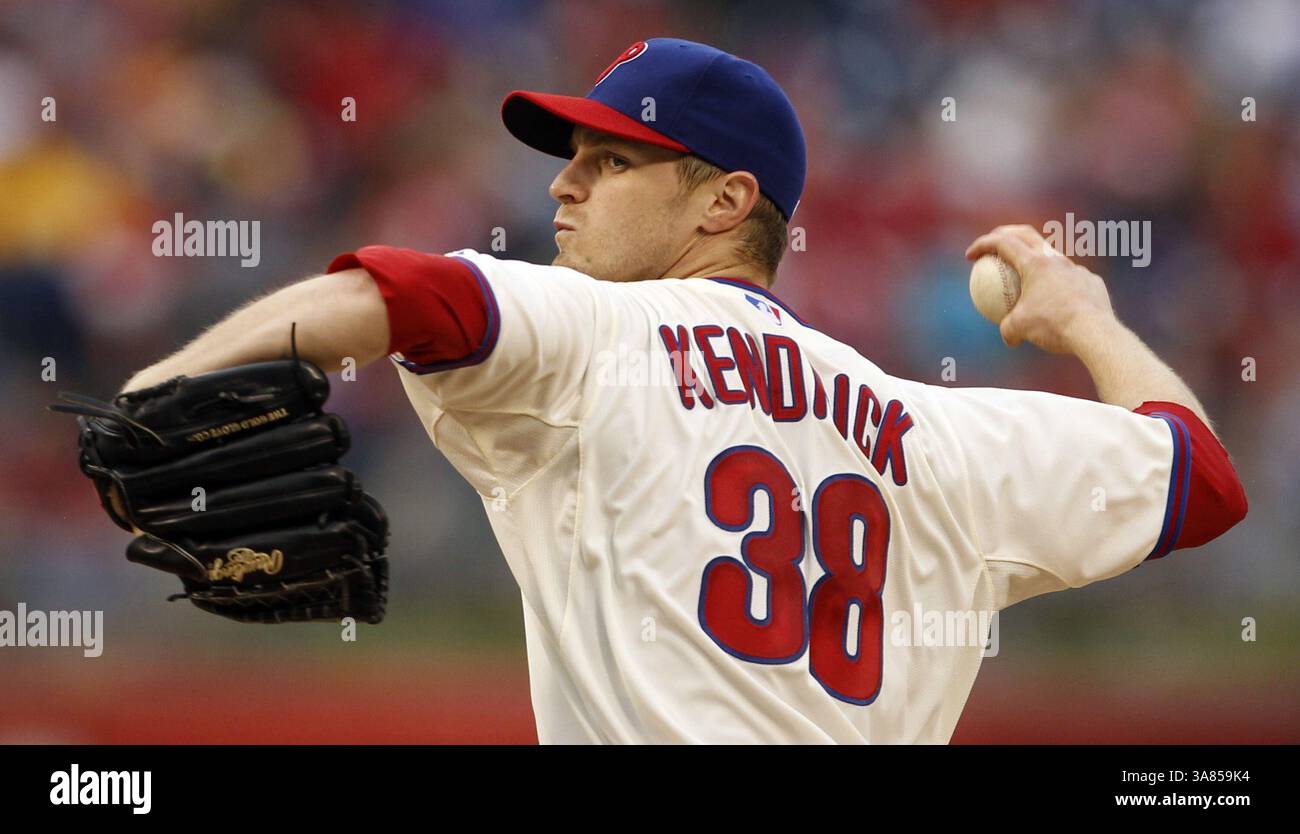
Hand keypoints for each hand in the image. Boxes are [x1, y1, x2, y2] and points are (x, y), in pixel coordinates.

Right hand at [965, 225, 1116, 354]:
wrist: (1094, 331)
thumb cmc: (1053, 325)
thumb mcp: (1020, 329)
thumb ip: (1007, 329)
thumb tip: (1008, 336)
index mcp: (1034, 264)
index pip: (1003, 243)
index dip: (983, 245)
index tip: (970, 256)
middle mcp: (1056, 260)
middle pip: (1027, 235)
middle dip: (1006, 234)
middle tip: (994, 245)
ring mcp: (1076, 269)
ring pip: (1052, 258)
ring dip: (1036, 263)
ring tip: (1028, 279)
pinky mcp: (1092, 282)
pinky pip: (1071, 280)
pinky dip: (1059, 287)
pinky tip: (1058, 303)